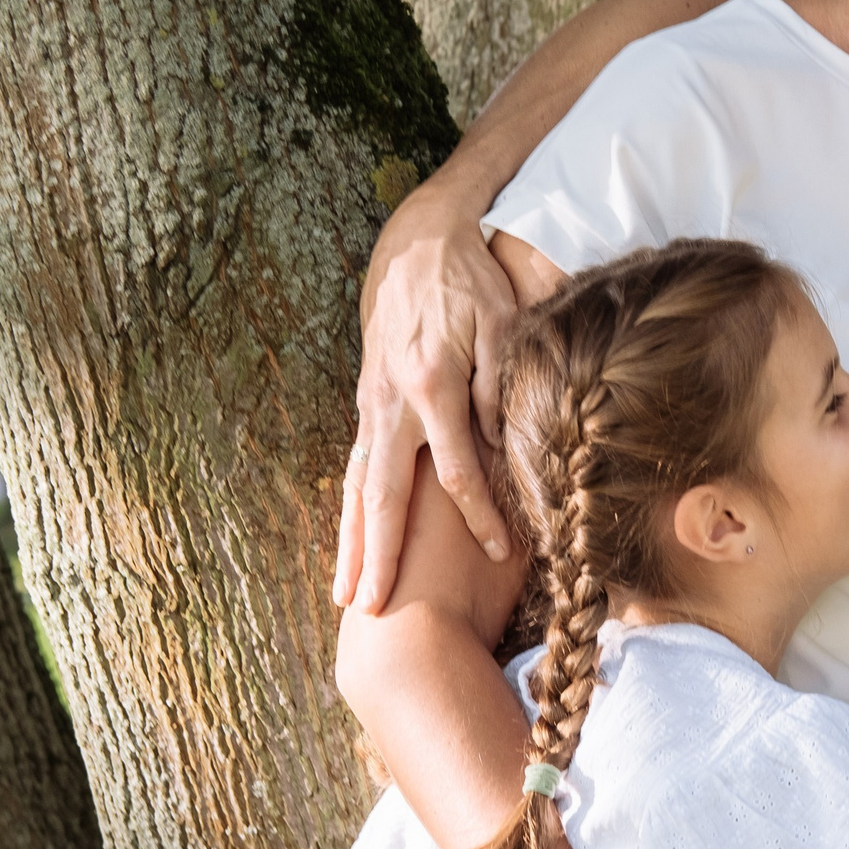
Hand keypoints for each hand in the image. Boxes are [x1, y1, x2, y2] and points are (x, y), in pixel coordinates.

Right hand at [336, 184, 520, 610]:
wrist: (417, 239)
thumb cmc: (470, 280)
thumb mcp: (502, 321)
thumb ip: (500, 384)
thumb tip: (502, 442)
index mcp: (432, 386)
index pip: (457, 471)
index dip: (480, 516)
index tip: (499, 553)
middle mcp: (392, 404)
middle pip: (382, 496)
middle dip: (378, 555)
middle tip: (372, 609)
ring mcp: (371, 405)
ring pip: (356, 487)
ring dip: (351, 544)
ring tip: (346, 596)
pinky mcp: (366, 403)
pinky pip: (353, 468)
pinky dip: (348, 511)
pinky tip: (347, 546)